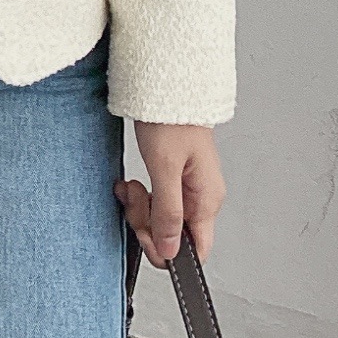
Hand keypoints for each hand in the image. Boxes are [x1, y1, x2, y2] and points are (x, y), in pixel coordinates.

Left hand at [115, 121, 226, 267]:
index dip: (167, 251)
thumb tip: (170, 251)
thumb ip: (168, 213)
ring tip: (130, 186)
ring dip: (140, 209)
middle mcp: (202, 198)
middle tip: (133, 199)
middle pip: (174, 236)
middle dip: (146, 224)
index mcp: (207, 199)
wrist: (167, 86)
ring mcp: (189, 189)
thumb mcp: (164, 168)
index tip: (143, 233)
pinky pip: (156, 202)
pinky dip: (139, 197)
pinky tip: (130, 184)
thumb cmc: (171, 118)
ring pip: (161, 219)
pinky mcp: (175, 179)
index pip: (196, 251)